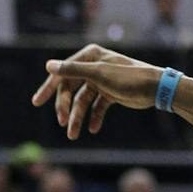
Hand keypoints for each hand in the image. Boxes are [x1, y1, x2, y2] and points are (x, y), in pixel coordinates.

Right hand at [31, 44, 163, 139]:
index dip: (49, 88)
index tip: (36, 102)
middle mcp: (94, 67)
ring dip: (78, 117)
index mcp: (90, 56)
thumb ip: (73, 70)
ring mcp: (102, 81)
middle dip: (66, 107)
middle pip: (70, 89)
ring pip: (83, 101)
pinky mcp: (111, 93)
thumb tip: (48, 65)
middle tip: (62, 122)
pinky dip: (93, 118)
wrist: (156, 88)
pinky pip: (96, 107)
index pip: (63, 73)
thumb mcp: (99, 74)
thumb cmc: (128, 77)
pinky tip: (92, 129)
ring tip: (74, 134)